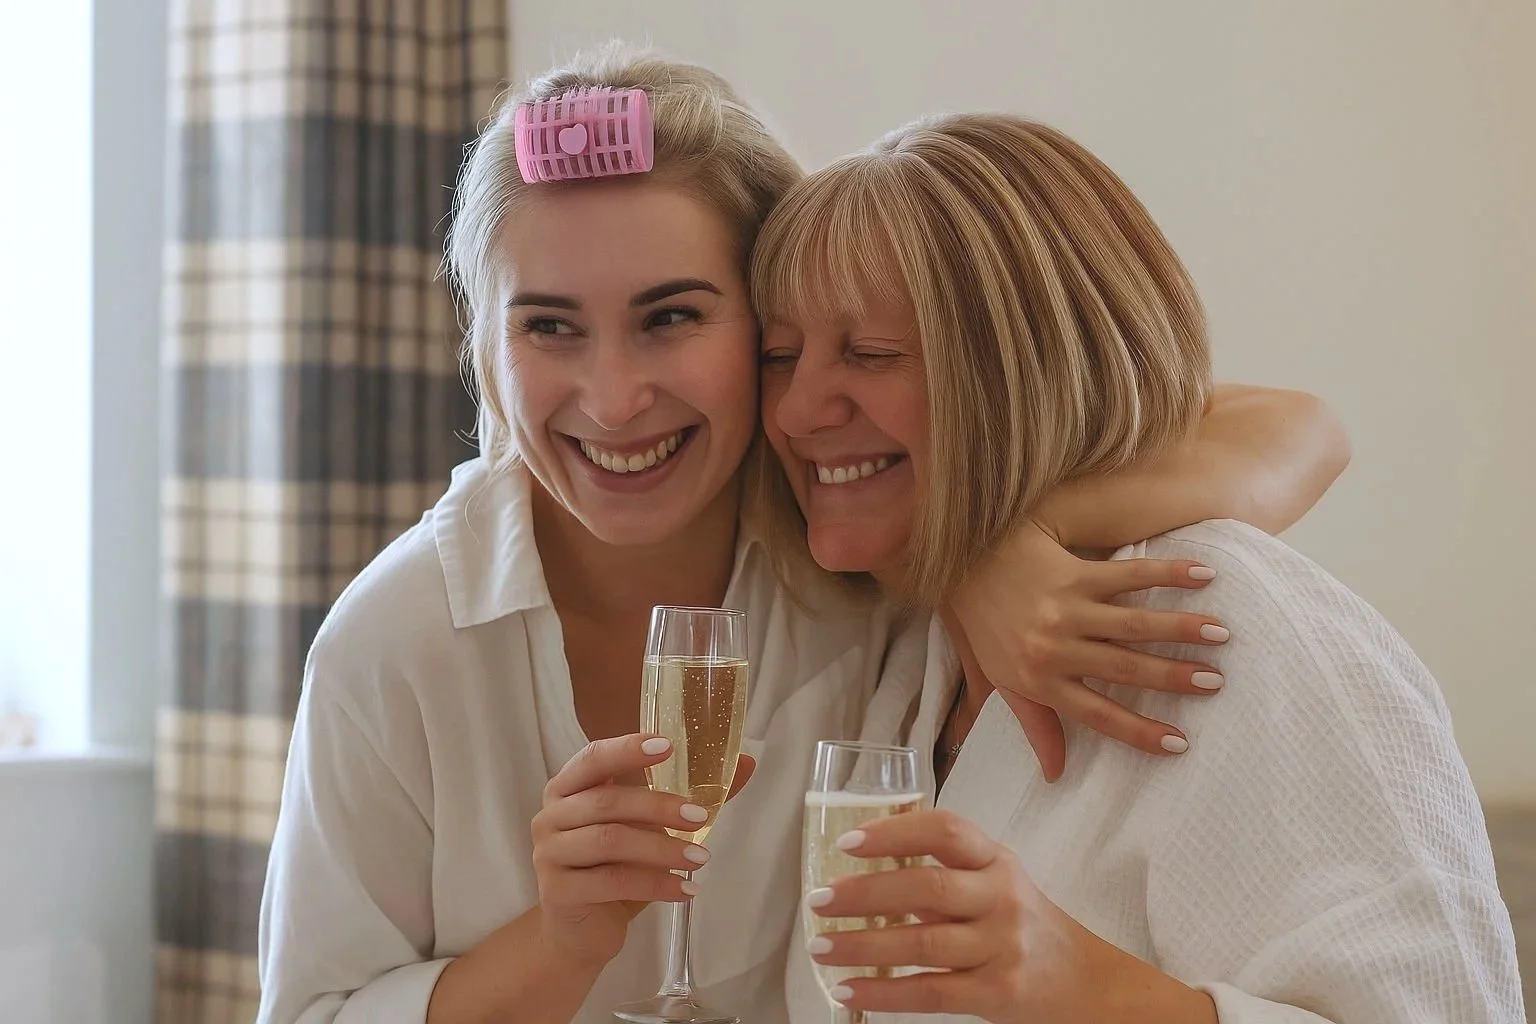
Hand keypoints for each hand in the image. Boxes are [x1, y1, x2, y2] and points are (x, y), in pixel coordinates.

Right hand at [530, 734, 755, 966]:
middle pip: (607, 801)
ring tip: (701, 860)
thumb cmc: (614, 868)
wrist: (579, 933)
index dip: (627, 749)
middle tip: (702, 818)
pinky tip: (685, 891)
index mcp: (568, 788)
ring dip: (662, 849)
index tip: (668, 746)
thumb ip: (689, 796)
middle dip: (659, 806)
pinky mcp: (558, 891)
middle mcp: (550, 815)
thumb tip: (746, 764)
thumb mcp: (648, 829)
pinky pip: (612, 882)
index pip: (593, 757)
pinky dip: (655, 885)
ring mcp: (549, 854)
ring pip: (611, 841)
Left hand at [805, 810, 1215, 1023]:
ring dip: (863, 946)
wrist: (1085, 981)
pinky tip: (850, 992)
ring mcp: (1002, 947)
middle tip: (817, 900)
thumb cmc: (1023, 921)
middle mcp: (1001, 898)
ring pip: (923, 944)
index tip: (847, 842)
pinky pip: (933, 993)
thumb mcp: (995, 878)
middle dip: (865, 894)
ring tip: (820, 947)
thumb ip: (944, 867)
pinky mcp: (999, 994)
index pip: (946, 831)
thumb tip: (862, 860)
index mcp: (995, 859)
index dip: (894, 831)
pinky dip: (886, 994)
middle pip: (927, 888)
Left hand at [950, 517, 1230, 778]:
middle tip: (1216, 682)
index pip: (1096, 714)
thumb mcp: (1004, 681)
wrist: (964, 564)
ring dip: (1180, 627)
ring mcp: (1064, 607)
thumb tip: (1055, 774)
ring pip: (1131, 622)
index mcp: (1039, 680)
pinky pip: (1126, 574)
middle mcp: (1053, 647)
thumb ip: (1036, 725)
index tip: (1179, 744)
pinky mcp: (1072, 571)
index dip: (1138, 731)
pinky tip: (1203, 575)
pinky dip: (1166, 573)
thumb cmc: (987, 628)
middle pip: (1124, 667)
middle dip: (1173, 677)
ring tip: (1221, 634)